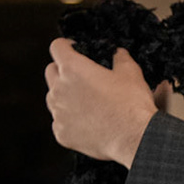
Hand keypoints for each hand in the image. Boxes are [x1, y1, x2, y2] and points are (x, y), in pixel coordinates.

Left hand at [45, 39, 159, 166]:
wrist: (133, 137)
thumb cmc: (131, 105)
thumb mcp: (131, 73)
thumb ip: (120, 58)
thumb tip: (118, 54)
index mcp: (73, 69)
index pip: (57, 47)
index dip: (66, 45)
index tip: (73, 49)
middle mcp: (59, 89)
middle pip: (50, 71)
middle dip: (62, 70)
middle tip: (81, 77)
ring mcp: (58, 112)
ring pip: (53, 97)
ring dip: (64, 96)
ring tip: (86, 102)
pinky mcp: (61, 132)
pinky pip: (59, 121)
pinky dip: (70, 120)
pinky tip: (88, 122)